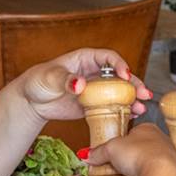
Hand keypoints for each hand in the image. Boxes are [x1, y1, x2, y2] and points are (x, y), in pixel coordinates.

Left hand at [11, 48, 152, 122]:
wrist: (31, 102)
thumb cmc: (39, 81)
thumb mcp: (50, 77)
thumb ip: (65, 79)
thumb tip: (81, 84)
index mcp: (86, 59)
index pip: (109, 58)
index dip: (120, 64)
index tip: (125, 75)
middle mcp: (95, 73)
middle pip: (120, 76)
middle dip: (134, 84)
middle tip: (144, 93)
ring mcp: (96, 90)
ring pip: (119, 93)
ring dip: (132, 100)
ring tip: (141, 108)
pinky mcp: (93, 106)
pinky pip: (110, 108)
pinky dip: (121, 112)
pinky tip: (130, 117)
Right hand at [83, 124, 175, 175]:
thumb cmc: (142, 155)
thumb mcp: (111, 149)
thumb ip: (99, 152)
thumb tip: (89, 154)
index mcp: (148, 128)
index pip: (132, 132)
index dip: (121, 142)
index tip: (113, 152)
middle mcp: (163, 140)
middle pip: (143, 148)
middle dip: (132, 157)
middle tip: (119, 167)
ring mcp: (171, 157)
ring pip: (154, 162)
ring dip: (143, 169)